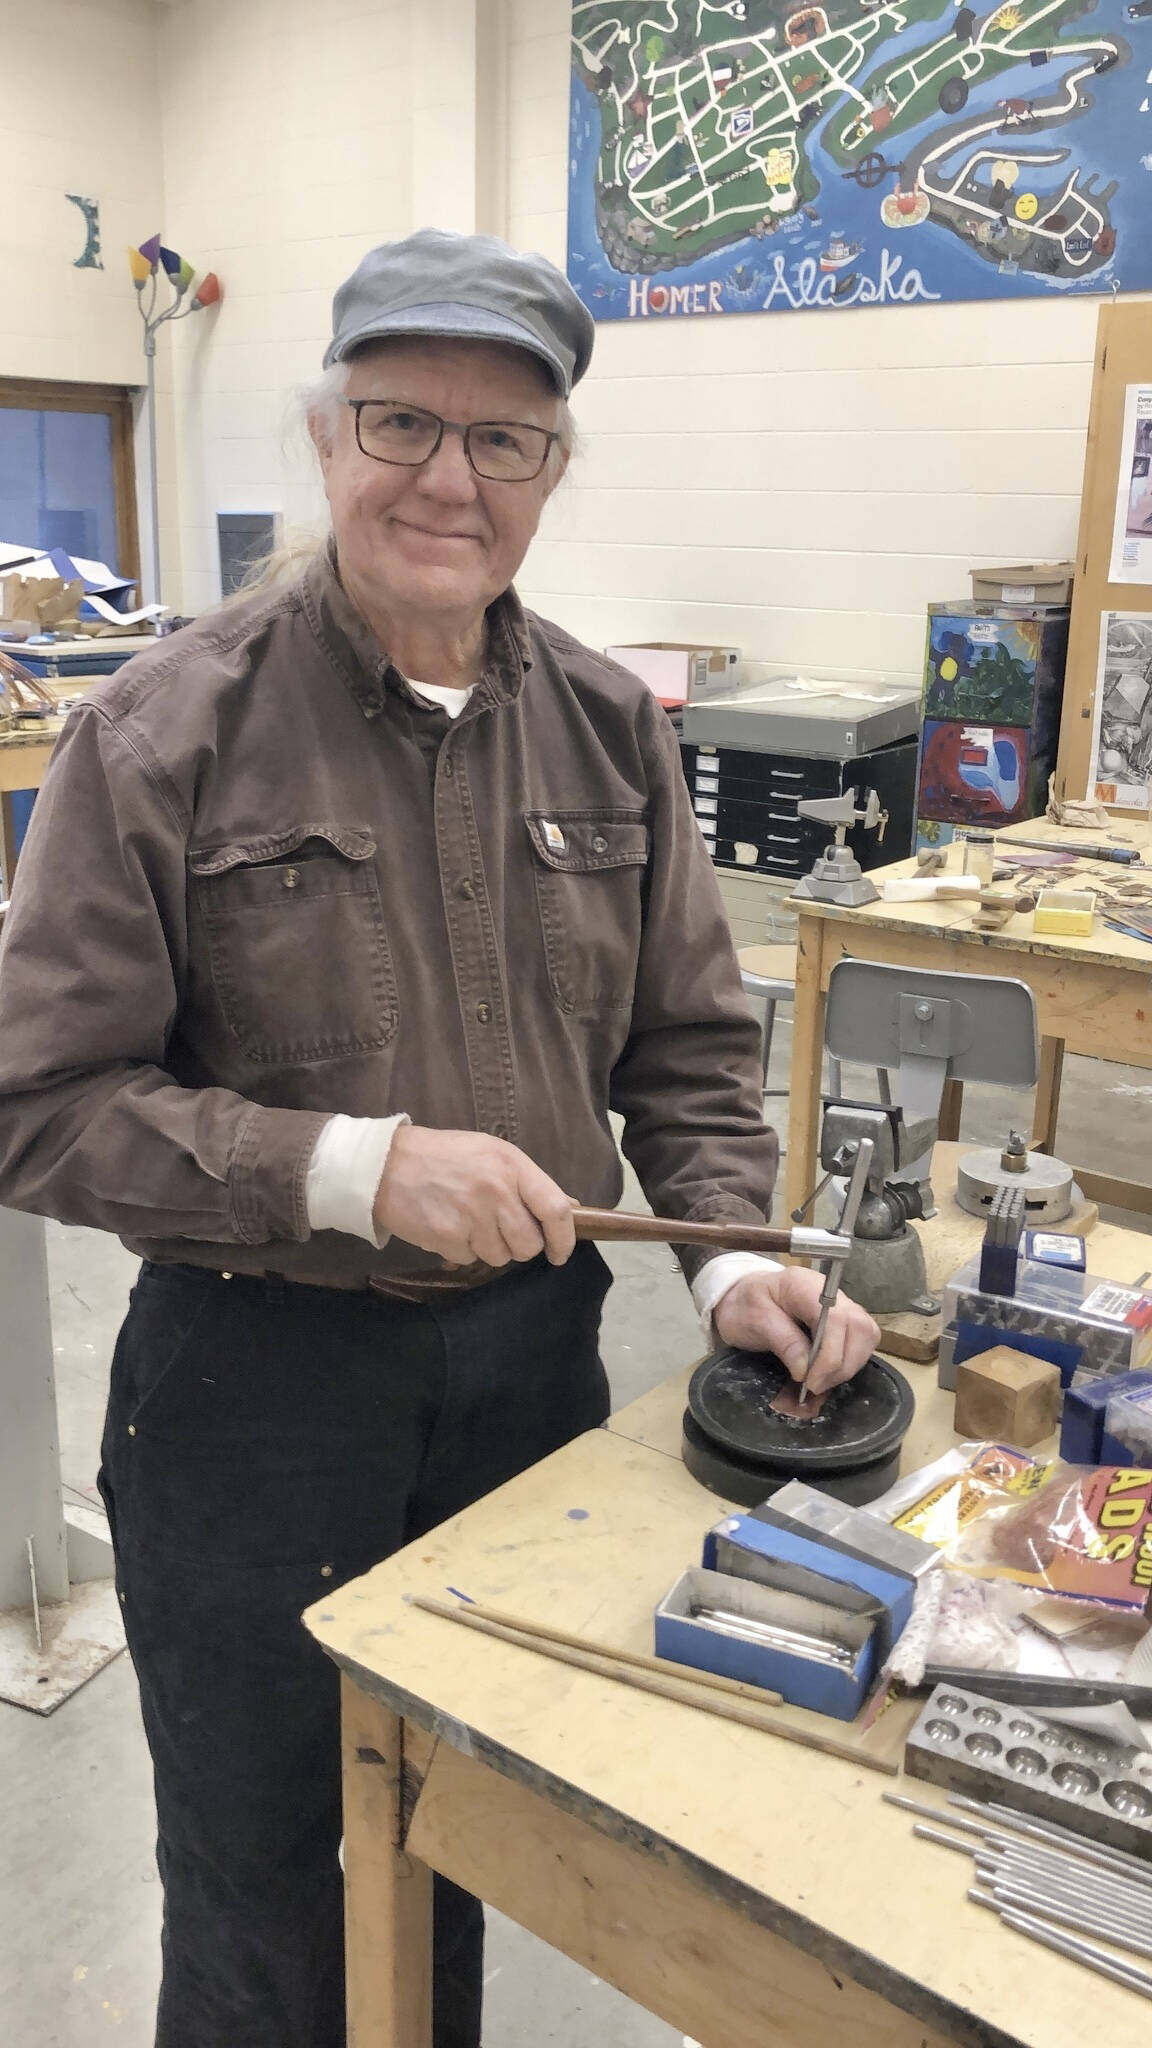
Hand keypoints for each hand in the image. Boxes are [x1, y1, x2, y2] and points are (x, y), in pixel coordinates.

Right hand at [372, 1126, 575, 1268]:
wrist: (385, 1164)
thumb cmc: (443, 1156)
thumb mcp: (490, 1153)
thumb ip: (527, 1181)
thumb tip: (568, 1207)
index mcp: (511, 1165)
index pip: (555, 1210)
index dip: (564, 1238)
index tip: (560, 1252)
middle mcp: (496, 1191)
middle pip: (529, 1244)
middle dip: (519, 1246)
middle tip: (500, 1231)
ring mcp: (471, 1216)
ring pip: (501, 1256)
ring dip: (489, 1247)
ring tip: (468, 1222)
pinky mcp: (448, 1237)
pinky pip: (470, 1259)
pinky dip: (462, 1250)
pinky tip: (448, 1226)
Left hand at [712, 1267, 879, 1398]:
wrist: (741, 1297)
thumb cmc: (744, 1306)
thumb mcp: (755, 1322)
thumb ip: (783, 1342)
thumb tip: (806, 1369)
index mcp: (804, 1284)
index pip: (836, 1318)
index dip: (831, 1355)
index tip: (812, 1381)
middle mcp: (830, 1291)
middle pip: (859, 1327)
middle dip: (842, 1364)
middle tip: (816, 1386)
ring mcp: (841, 1303)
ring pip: (867, 1334)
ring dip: (849, 1365)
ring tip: (821, 1381)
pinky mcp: (844, 1319)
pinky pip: (862, 1340)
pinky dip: (851, 1361)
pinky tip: (829, 1372)